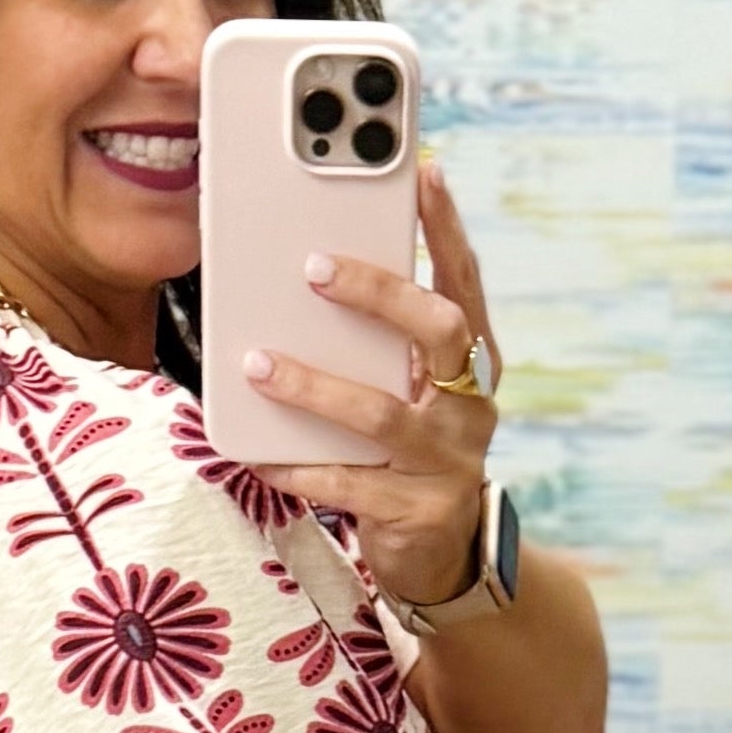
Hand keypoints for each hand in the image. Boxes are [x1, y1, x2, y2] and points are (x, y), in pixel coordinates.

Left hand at [240, 159, 499, 612]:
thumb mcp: (407, 394)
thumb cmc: (407, 457)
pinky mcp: (418, 514)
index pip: (465, 283)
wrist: (441, 560)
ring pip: (381, 413)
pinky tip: (261, 456)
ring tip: (257, 364)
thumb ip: (382, 348)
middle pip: (440, 331)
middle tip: (314, 267)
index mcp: (474, 365)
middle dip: (379, 293)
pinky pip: (351, 485)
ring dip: (314, 385)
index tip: (426, 172)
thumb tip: (306, 279)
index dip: (448, 228)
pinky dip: (301, 468)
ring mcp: (450, 462)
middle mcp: (471, 407)